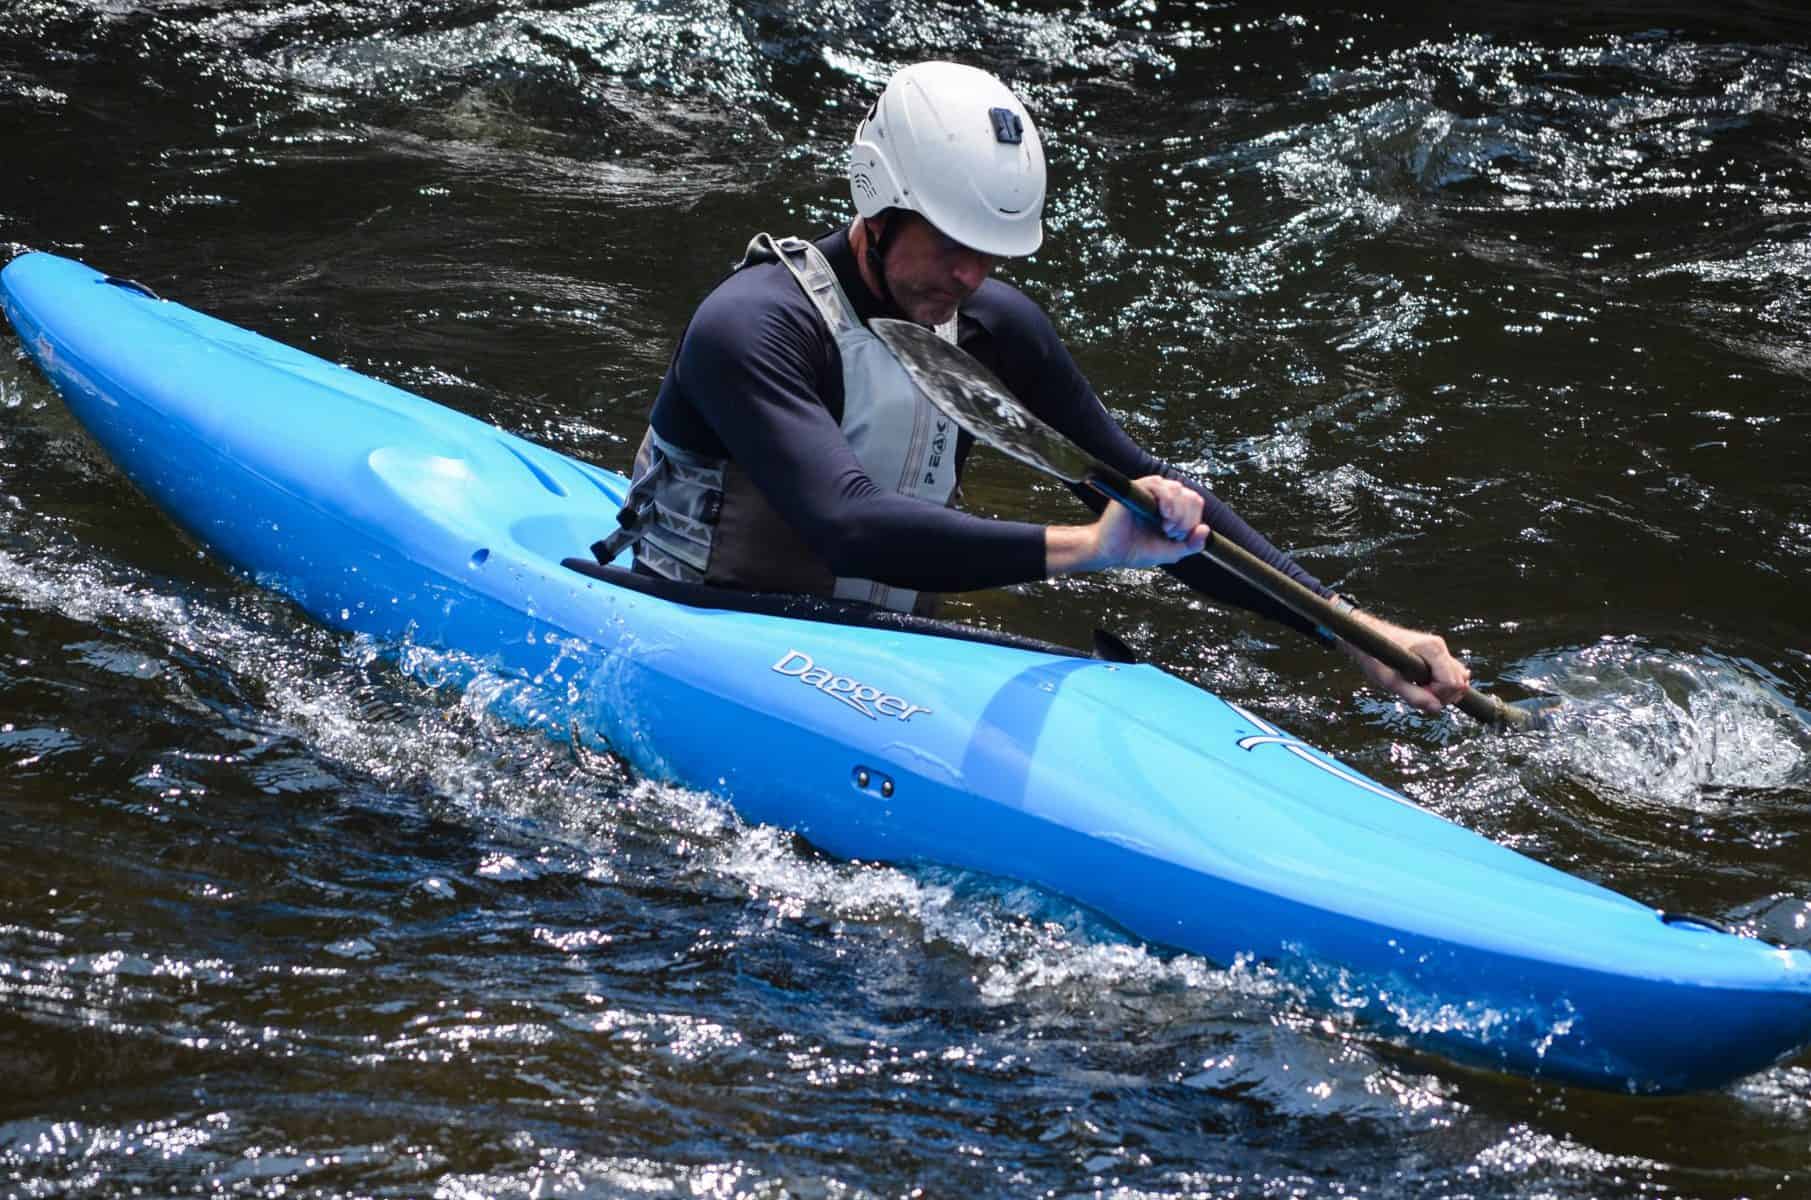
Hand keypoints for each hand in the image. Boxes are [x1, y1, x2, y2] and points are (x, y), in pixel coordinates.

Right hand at [1046, 475, 1208, 574]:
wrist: (1111, 552)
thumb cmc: (1136, 550)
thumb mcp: (1172, 552)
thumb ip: (1191, 545)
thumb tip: (1206, 530)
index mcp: (1172, 509)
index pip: (1195, 503)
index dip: (1193, 521)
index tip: (1177, 537)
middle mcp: (1163, 497)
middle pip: (1190, 496)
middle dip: (1186, 519)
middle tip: (1170, 533)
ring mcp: (1150, 492)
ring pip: (1177, 489)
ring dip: (1178, 511)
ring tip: (1166, 526)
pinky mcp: (1136, 489)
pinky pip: (1158, 483)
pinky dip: (1167, 499)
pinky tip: (1164, 514)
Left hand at [1338, 613, 1471, 714]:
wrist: (1368, 638)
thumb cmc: (1376, 657)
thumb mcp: (1390, 681)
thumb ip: (1413, 695)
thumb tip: (1437, 708)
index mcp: (1433, 649)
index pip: (1452, 683)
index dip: (1437, 695)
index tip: (1417, 692)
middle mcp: (1441, 647)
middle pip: (1459, 682)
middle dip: (1441, 695)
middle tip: (1417, 693)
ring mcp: (1441, 650)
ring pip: (1458, 679)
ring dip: (1442, 691)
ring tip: (1420, 689)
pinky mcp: (1438, 655)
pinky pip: (1451, 675)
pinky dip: (1442, 685)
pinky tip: (1424, 685)